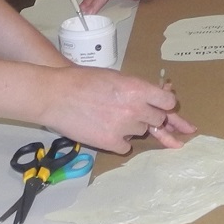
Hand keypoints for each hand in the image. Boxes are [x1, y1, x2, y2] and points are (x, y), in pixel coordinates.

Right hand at [40, 64, 194, 150]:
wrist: (55, 95)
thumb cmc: (83, 80)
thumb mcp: (115, 77)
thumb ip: (138, 87)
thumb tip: (160, 93)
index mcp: (138, 89)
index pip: (168, 102)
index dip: (165, 105)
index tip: (162, 107)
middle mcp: (136, 109)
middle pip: (158, 120)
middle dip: (149, 117)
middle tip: (132, 112)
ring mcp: (124, 128)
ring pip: (141, 132)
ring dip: (132, 128)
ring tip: (110, 118)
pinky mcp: (111, 143)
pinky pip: (126, 147)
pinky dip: (118, 142)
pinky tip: (105, 131)